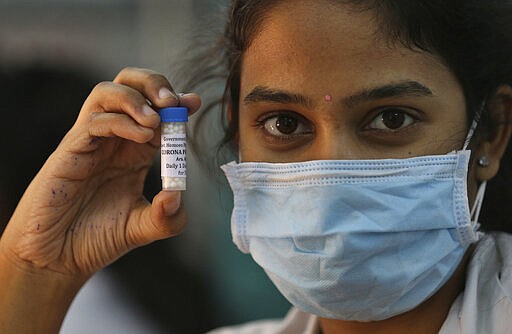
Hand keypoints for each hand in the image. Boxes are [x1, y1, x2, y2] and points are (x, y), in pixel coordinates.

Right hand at [0, 67, 200, 278]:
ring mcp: (90, 142)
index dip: (176, 103)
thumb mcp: (143, 227)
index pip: (156, 112)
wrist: (57, 259)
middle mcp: (113, 139)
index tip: (194, 102)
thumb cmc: (95, 239)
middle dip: (153, 83)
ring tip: (155, 121)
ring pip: (106, 92)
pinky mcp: (70, 150)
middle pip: (129, 86)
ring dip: (135, 98)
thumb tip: (177, 194)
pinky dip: (121, 121)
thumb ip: (168, 216)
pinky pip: (94, 121)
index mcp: (134, 151)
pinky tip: (142, 137)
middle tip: (173, 102)